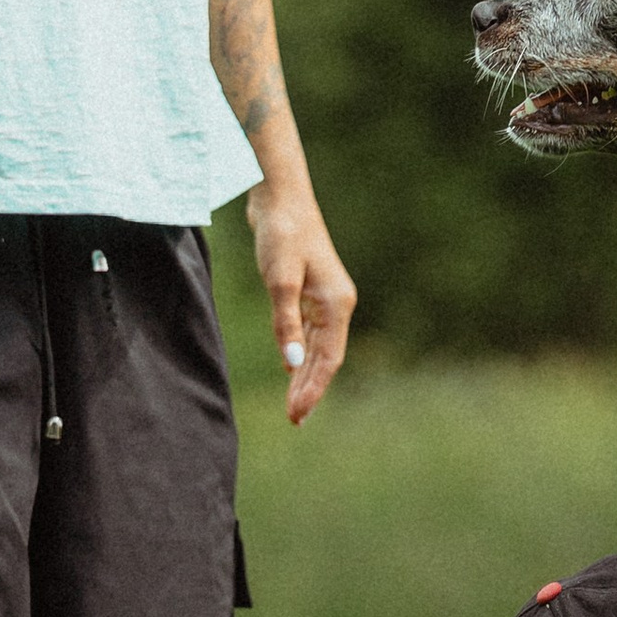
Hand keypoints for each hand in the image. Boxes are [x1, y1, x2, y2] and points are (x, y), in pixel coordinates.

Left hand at [244, 181, 354, 423]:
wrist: (281, 196)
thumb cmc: (282, 234)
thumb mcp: (280, 281)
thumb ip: (287, 324)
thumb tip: (293, 365)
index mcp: (337, 304)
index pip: (328, 360)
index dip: (313, 390)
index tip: (297, 415)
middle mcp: (337, 304)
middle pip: (326, 358)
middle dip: (310, 389)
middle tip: (294, 420)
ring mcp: (325, 298)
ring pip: (318, 347)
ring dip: (305, 375)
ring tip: (293, 404)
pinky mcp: (311, 290)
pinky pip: (310, 333)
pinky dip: (301, 354)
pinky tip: (291, 369)